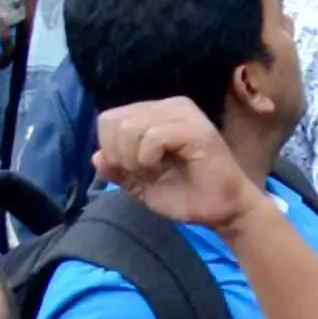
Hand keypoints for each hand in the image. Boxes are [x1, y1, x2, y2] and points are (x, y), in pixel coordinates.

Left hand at [91, 98, 265, 231]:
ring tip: (155, 172)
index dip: (111, 150)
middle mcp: (169, 106)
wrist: (222, 212)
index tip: (134, 171)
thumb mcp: (138, 184)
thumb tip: (96, 157)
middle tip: (143, 173)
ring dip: (134, 159)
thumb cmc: (185, 196)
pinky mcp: (196, 128)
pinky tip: (163, 169)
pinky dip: (148, 159)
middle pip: (114, 121)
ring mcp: (184, 114)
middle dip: (119, 155)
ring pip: (130, 127)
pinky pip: (152, 136)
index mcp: (156, 114)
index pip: (109, 119)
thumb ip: (116, 169)